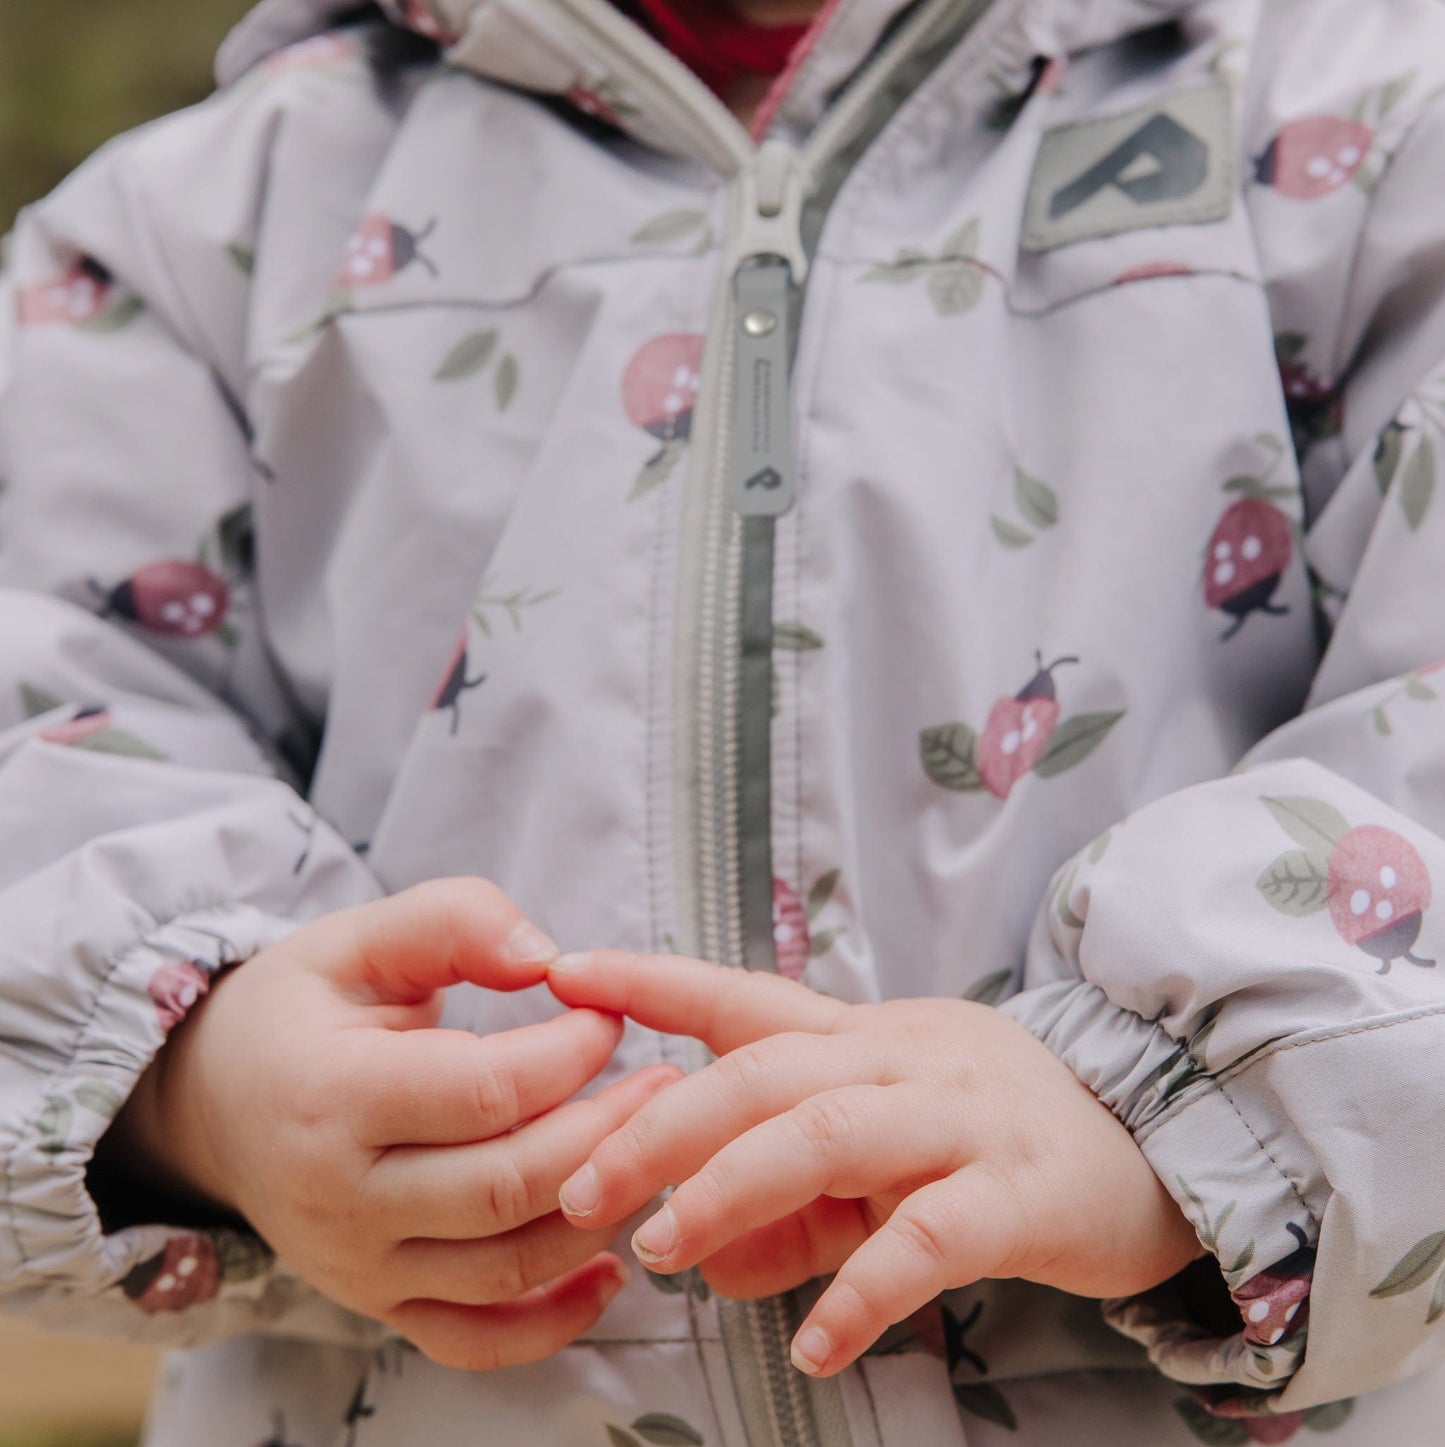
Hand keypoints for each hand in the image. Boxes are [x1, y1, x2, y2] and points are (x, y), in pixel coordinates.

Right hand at [109, 879, 680, 1369]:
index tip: (610, 1014)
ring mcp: (358, 1267)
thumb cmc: (300, 1010)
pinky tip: (611, 1266)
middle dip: (607, 1132)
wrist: (217, 1103)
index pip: (483, 1091)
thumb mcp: (359, 937)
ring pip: (508, 1267)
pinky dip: (554, 1321)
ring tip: (654, 1149)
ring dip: (601, 1213)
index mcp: (329, 1095)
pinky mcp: (382, 1305)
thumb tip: (545, 955)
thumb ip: (453, 920)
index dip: (570, 1052)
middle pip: (506, 1186)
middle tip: (664, 1082)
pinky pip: (477, 1340)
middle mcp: (338, 1198)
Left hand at [547, 952, 1200, 1376]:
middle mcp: (902, 1058)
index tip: (566, 971)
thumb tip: (704, 1255)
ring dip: (734, 1191)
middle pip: (764, 1069)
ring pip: (828, 1132)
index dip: (652, 981)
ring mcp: (962, 1119)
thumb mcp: (883, 1152)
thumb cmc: (989, 1138)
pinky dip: (861, 1288)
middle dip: (664, 1125)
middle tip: (583, 1189)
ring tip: (666, 1251)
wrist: (1155, 1141)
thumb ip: (791, 1199)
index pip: (742, 996)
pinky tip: (815, 1342)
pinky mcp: (1023, 1193)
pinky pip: (929, 1237)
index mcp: (862, 1035)